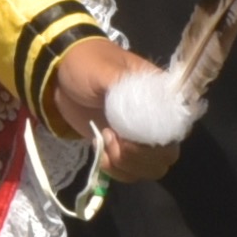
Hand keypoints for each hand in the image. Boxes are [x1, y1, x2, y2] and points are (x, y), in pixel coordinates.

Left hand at [48, 32, 177, 183]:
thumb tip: (150, 106)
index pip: (179, 126)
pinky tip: (100, 152)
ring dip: (127, 165)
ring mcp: (139, 137)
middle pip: (168, 154)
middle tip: (114, 141)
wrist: (58, 76)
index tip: (133, 134)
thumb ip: (126, 88)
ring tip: (105, 142)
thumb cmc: (85, 64)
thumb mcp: (104, 70)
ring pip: (151, 168)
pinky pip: (131, 173)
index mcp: (160, 95)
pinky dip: (116, 170)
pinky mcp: (121, 149)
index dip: (161, 138)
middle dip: (141, 157)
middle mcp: (156, 119)